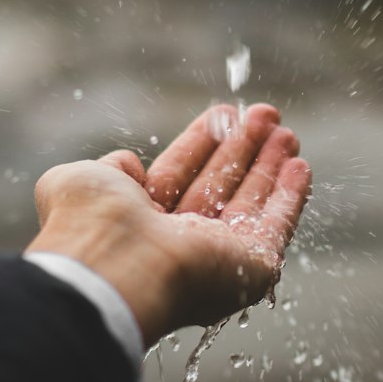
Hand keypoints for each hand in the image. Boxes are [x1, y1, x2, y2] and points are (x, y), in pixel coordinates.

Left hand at [26, 104, 310, 347]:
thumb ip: (109, 171)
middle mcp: (179, 243)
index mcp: (139, 224)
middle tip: (265, 114)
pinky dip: (290, 198)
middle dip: (243, 149)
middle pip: (220, 186)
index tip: (223, 113)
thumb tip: (130, 165)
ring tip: (286, 131)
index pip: (179, 175)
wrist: (114, 265)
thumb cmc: (89, 224)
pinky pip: (276, 227)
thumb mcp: (82, 180)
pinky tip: (300, 167)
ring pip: (250, 202)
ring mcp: (216, 257)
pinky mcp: (251, 268)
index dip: (202, 144)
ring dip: (270, 165)